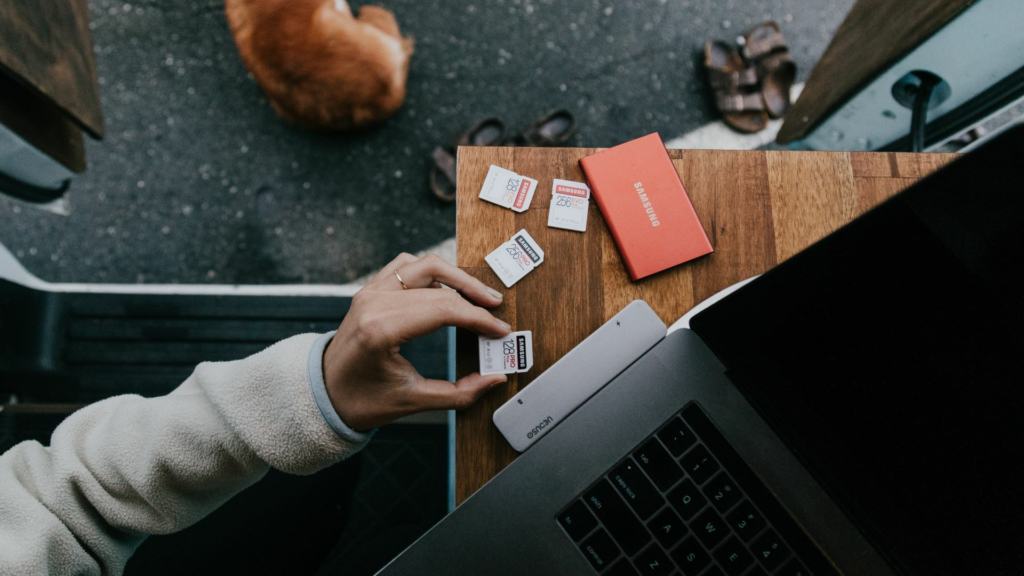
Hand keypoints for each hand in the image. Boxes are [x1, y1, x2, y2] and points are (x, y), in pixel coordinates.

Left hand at [323, 253, 510, 430]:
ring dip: (456, 276)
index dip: (478, 318)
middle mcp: (374, 303)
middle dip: (474, 298)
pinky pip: (406, 266)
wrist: (323, 394)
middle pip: (440, 288)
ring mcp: (370, 292)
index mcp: (381, 329)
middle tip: (496, 312)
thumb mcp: (413, 402)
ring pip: (424, 265)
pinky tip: (448, 288)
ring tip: (478, 295)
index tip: (500, 330)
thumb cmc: (362, 401)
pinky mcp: (370, 290)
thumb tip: (496, 378)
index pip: (444, 310)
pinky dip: (431, 271)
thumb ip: (459, 393)